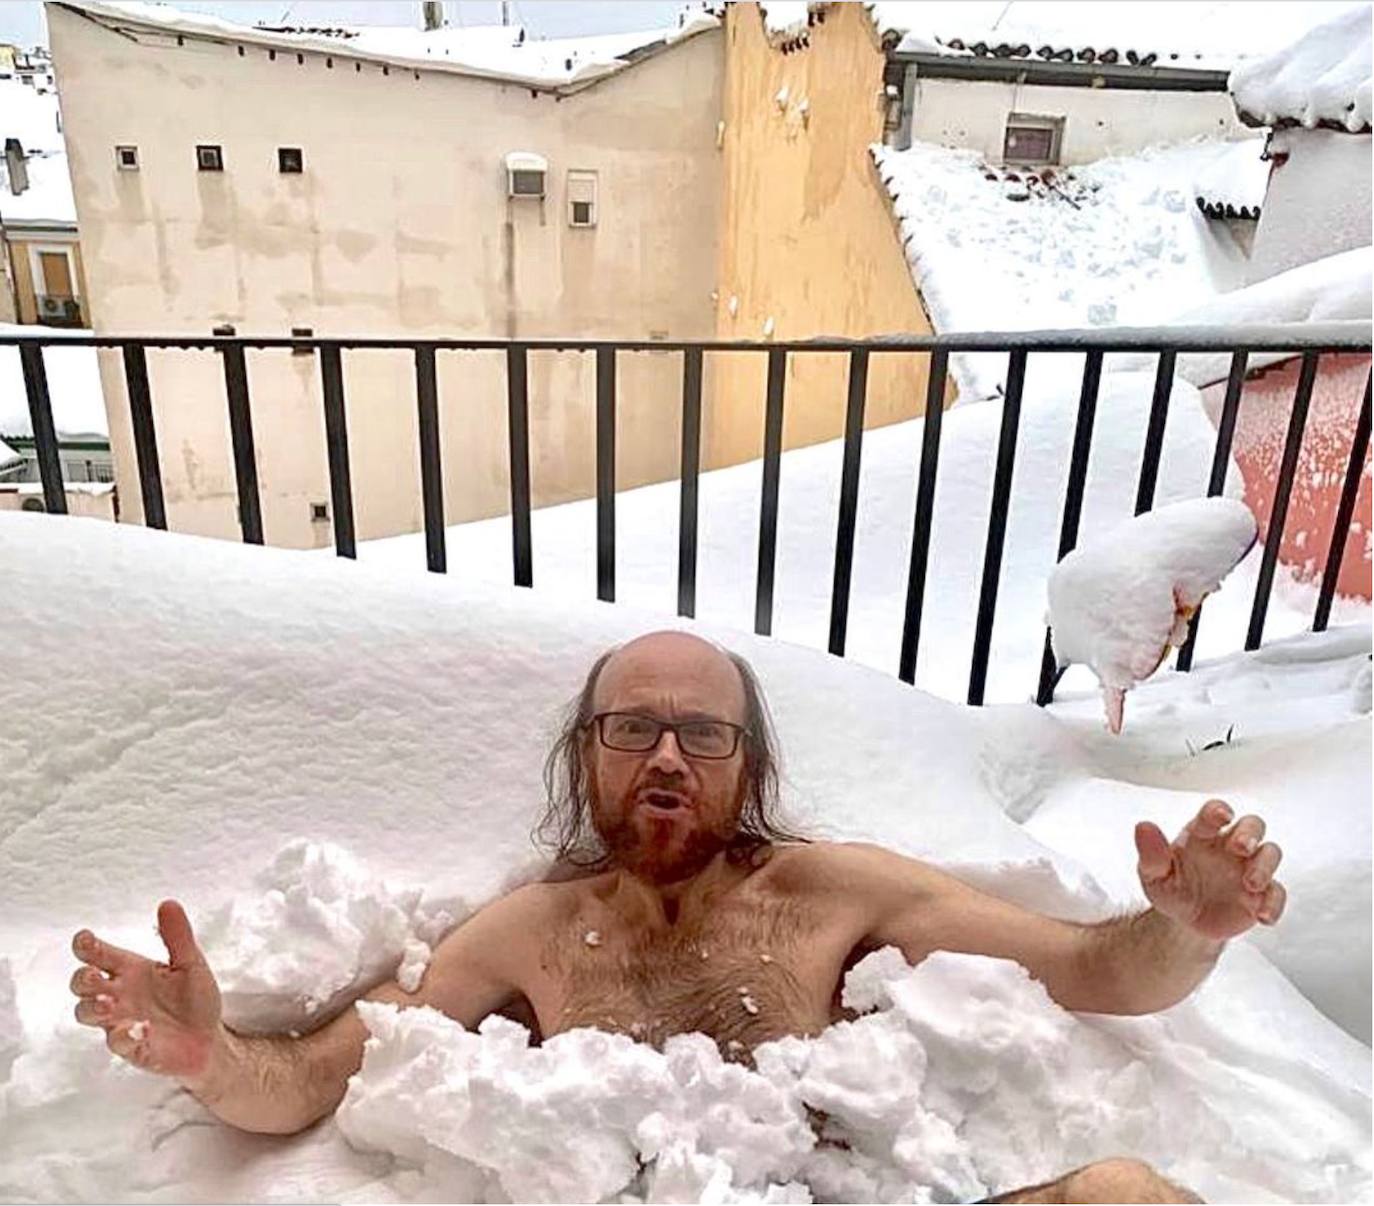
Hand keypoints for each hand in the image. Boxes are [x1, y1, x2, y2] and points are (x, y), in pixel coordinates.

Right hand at [70, 900, 223, 1082]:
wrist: (209, 1038)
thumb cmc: (195, 999)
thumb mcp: (191, 963)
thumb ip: (178, 936)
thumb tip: (169, 903)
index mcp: (131, 970)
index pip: (99, 955)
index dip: (86, 946)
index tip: (84, 938)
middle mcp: (119, 994)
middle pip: (82, 984)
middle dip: (82, 978)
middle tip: (94, 975)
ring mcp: (120, 1021)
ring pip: (86, 1013)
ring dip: (93, 1007)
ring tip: (110, 1003)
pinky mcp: (131, 1047)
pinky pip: (117, 1042)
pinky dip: (125, 1035)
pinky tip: (142, 1029)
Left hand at [1134, 799, 1285, 941]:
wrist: (1184, 923)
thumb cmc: (1170, 888)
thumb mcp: (1153, 875)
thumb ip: (1151, 853)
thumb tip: (1143, 826)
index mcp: (1202, 835)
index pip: (1213, 813)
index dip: (1219, 811)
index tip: (1222, 816)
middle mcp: (1229, 846)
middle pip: (1252, 825)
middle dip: (1250, 833)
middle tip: (1241, 848)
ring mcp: (1248, 869)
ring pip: (1270, 853)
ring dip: (1265, 866)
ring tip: (1250, 885)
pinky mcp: (1261, 895)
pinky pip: (1277, 893)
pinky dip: (1273, 903)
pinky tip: (1262, 916)